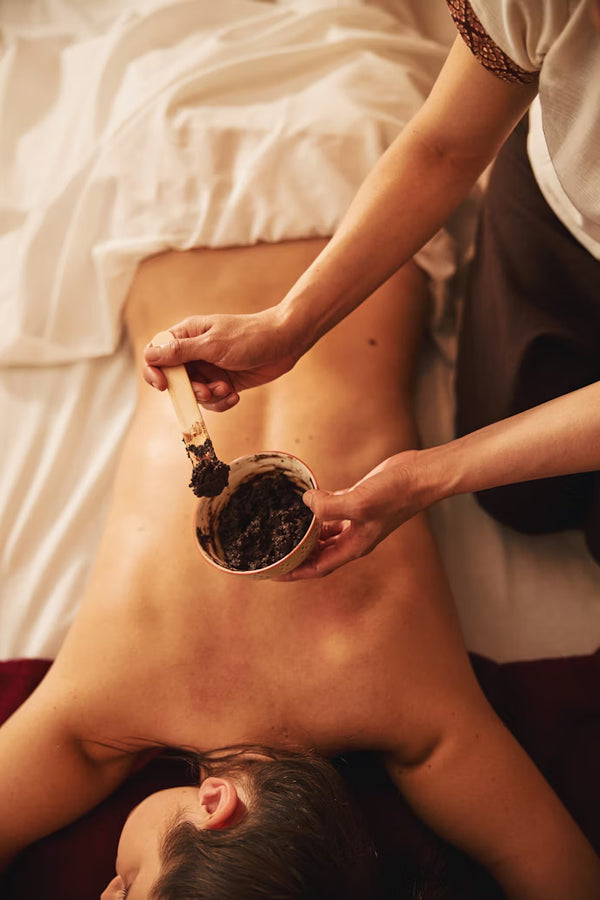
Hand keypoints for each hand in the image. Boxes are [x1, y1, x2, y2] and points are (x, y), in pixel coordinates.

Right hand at [143, 307, 299, 410]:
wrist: (284, 343)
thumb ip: (181, 351)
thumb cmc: (249, 336)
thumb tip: (150, 354)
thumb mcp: (212, 344)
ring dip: (209, 397)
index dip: (155, 371)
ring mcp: (210, 368)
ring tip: (227, 388)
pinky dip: (222, 401)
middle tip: (207, 390)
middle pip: (175, 379)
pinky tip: (235, 395)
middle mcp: (195, 352)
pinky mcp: (224, 382)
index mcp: (187, 335)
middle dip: (190, 390)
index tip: (164, 385)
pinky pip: (212, 400)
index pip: (157, 354)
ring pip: (194, 393)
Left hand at [281, 451, 427, 579]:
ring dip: (306, 532)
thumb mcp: (360, 503)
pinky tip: (304, 501)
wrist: (420, 475)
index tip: (275, 572)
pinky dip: (317, 508)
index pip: (319, 567)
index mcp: (355, 546)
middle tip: (273, 550)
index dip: (296, 572)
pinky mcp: (358, 500)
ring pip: (324, 532)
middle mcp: (354, 536)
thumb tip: (306, 502)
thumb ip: (329, 506)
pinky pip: (332, 509)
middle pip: (319, 553)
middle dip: (297, 554)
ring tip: (283, 528)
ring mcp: (357, 519)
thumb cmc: (397, 494)